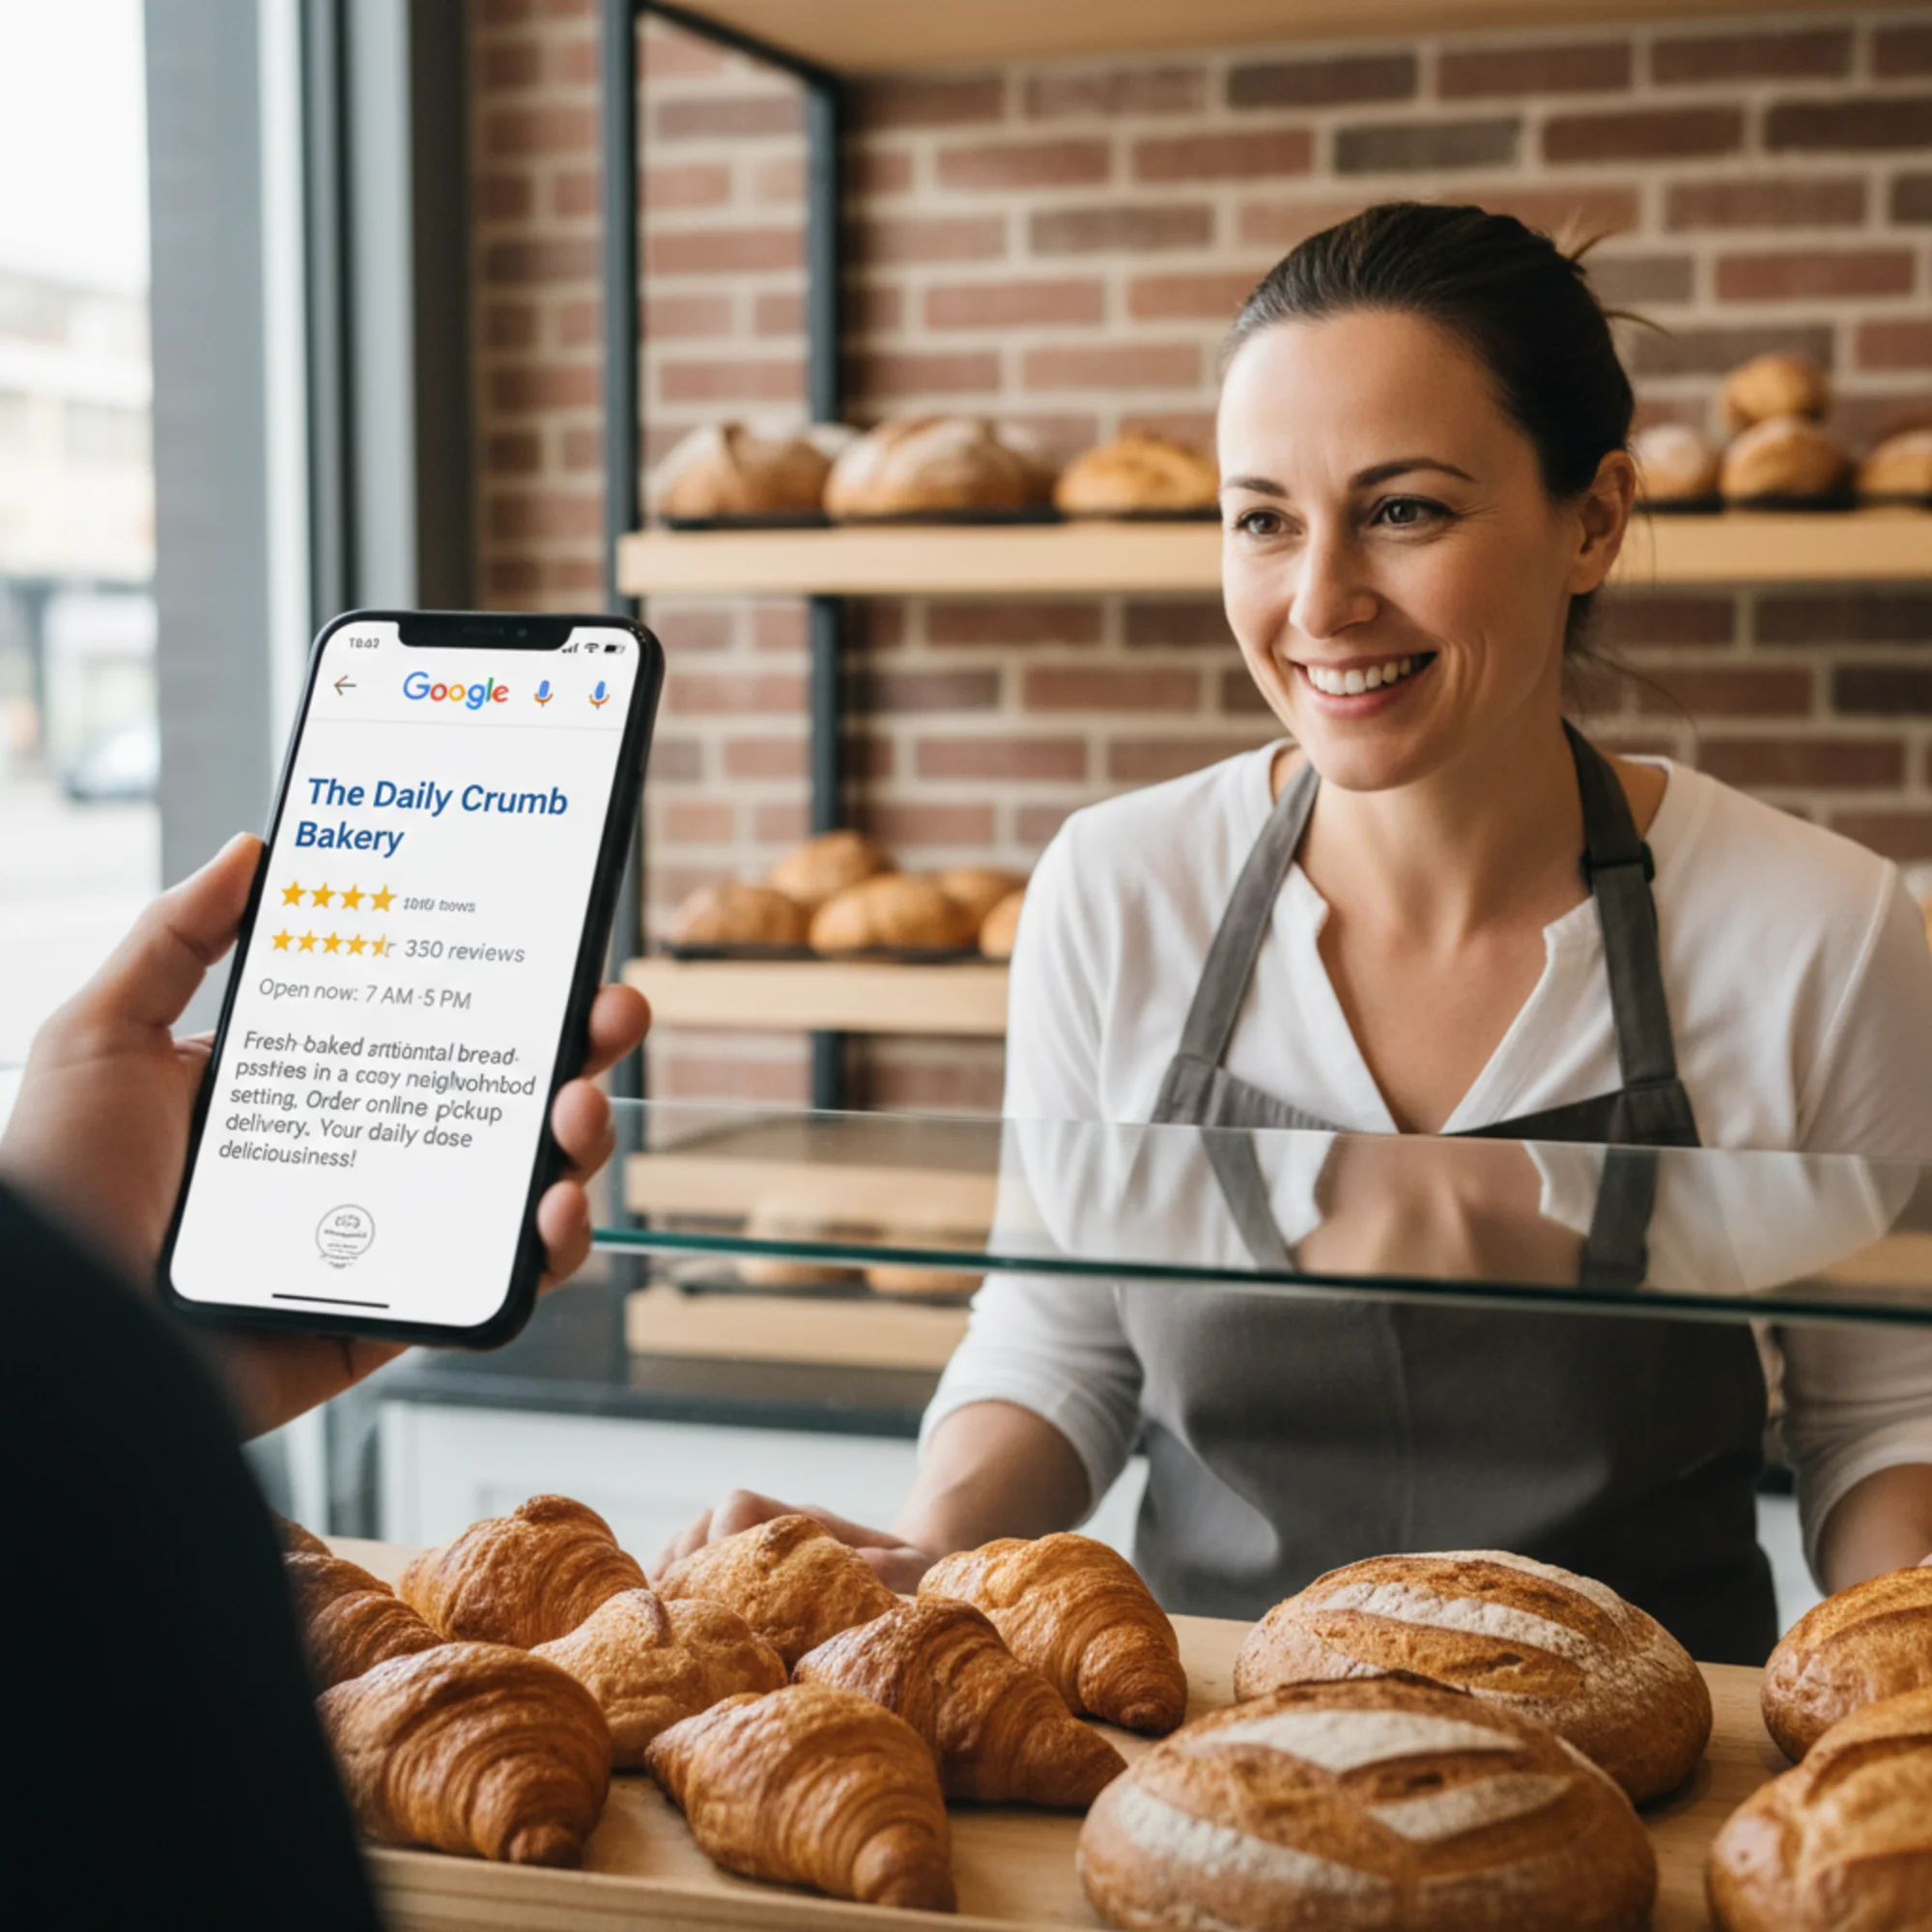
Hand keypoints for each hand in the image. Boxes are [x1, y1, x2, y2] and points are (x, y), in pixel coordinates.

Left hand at [0, 832, 650, 1436]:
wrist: (58, 1341)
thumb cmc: (53, 1193)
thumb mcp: (99, 1039)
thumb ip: (174, 938)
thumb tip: (251, 849)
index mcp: (308, 1086)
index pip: (429, 1024)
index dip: (504, 988)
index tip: (556, 946)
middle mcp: (361, 1156)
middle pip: (500, 1097)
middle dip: (577, 1051)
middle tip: (607, 1015)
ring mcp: (389, 1236)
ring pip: (521, 1184)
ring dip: (577, 1141)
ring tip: (574, 1114)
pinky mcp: (400, 1314)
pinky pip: (498, 1281)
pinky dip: (549, 1247)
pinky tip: (550, 1211)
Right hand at [652, 1489, 936, 1594]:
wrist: (907, 1572)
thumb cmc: (910, 1575)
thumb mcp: (913, 1571)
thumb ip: (894, 1568)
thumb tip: (865, 1566)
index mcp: (802, 1522)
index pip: (741, 1506)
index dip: (719, 1539)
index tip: (715, 1586)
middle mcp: (768, 1525)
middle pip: (703, 1525)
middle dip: (683, 1568)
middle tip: (677, 1618)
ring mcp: (750, 1544)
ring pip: (688, 1541)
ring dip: (670, 1576)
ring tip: (662, 1621)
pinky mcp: (739, 1570)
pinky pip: (686, 1563)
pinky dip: (669, 1584)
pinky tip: (663, 1618)